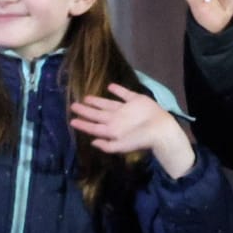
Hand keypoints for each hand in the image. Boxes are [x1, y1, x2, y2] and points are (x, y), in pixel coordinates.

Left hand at [71, 83, 195, 177]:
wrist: (160, 129)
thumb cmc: (141, 139)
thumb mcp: (122, 146)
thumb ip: (107, 145)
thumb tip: (92, 142)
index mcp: (112, 130)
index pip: (94, 127)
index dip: (83, 124)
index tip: (72, 120)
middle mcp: (116, 119)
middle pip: (97, 114)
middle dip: (85, 111)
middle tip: (73, 106)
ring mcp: (125, 109)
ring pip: (107, 104)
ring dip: (97, 101)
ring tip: (86, 98)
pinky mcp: (135, 100)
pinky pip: (124, 93)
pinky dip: (117, 90)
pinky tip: (110, 87)